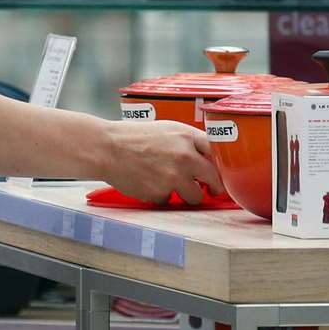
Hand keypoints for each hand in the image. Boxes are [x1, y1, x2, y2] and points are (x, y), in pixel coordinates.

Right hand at [98, 119, 222, 203]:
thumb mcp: (165, 130)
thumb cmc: (133, 137)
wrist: (106, 148)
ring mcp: (174, 177)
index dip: (221, 166)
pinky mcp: (162, 193)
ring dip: (187, 194)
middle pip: (215, 179)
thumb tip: (206, 160)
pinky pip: (170, 199)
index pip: (218, 154)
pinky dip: (162, 195)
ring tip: (170, 184)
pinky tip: (149, 182)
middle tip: (210, 190)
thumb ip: (187, 143)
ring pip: (195, 196)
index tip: (222, 173)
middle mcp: (185, 157)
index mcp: (187, 137)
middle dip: (213, 187)